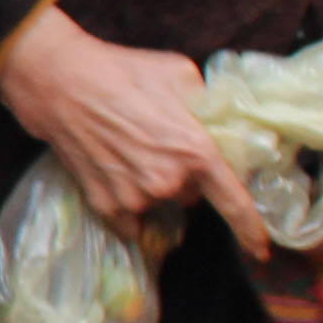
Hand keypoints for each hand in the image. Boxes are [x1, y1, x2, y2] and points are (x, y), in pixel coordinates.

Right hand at [0, 4, 263, 256]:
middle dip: (186, 175)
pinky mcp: (105, 204)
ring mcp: (134, 199)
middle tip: (161, 142)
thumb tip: (220, 122)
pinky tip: (116, 170)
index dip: (250, 230)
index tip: (260, 251)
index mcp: (196, 153)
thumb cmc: (123, 72)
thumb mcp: (181, 74)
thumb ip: (208, 105)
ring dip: (154, 184)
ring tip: (130, 147)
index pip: (234, 203)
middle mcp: (168, 184)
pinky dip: (129, 200)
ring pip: (160, 201)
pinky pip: (131, 216)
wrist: (61, 83)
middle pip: (192, 194)